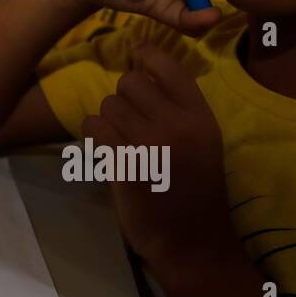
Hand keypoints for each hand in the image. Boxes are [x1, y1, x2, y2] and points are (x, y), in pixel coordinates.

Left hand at [82, 45, 231, 266]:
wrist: (191, 242)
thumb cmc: (191, 190)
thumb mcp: (199, 143)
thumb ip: (174, 110)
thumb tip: (136, 70)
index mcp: (201, 118)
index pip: (169, 66)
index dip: (147, 55)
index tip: (136, 55)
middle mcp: (178, 126)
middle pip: (129, 82)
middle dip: (122, 98)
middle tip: (128, 122)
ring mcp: (151, 145)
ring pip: (108, 105)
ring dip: (107, 121)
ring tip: (121, 145)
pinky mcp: (125, 165)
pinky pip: (94, 128)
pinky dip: (95, 138)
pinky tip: (108, 155)